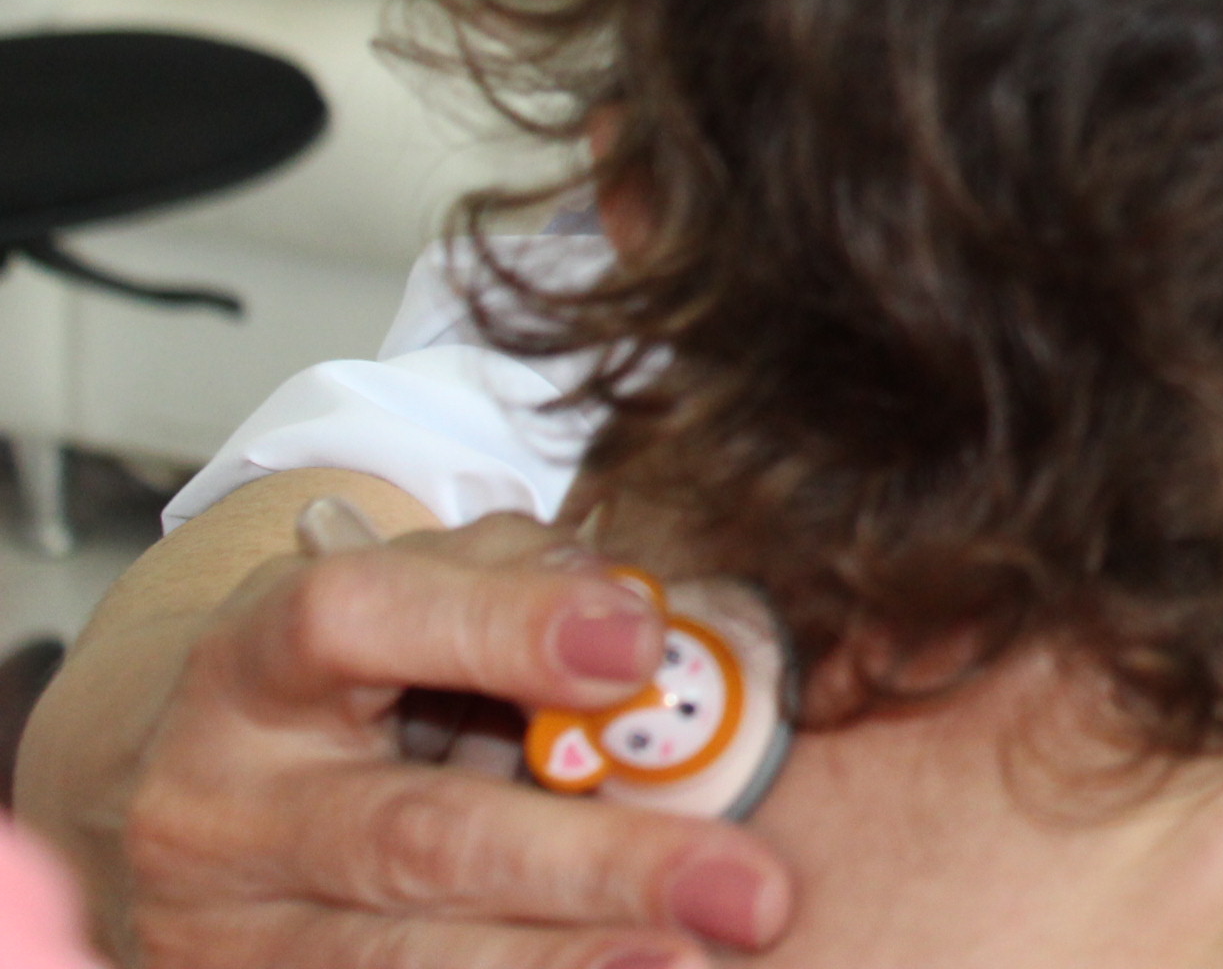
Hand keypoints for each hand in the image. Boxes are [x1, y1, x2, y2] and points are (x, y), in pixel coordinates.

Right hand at [99, 509, 791, 968]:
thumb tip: (650, 624)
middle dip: (592, 864)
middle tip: (748, 885)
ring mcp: (225, 930)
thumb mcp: (410, 591)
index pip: (355, 621)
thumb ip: (520, 583)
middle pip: (415, 835)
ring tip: (685, 962)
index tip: (640, 650)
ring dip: (556, 965)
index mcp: (254, 660)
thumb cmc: (348, 671)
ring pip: (398, 960)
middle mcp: (221, 804)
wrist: (183, 793)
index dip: (499, 628)